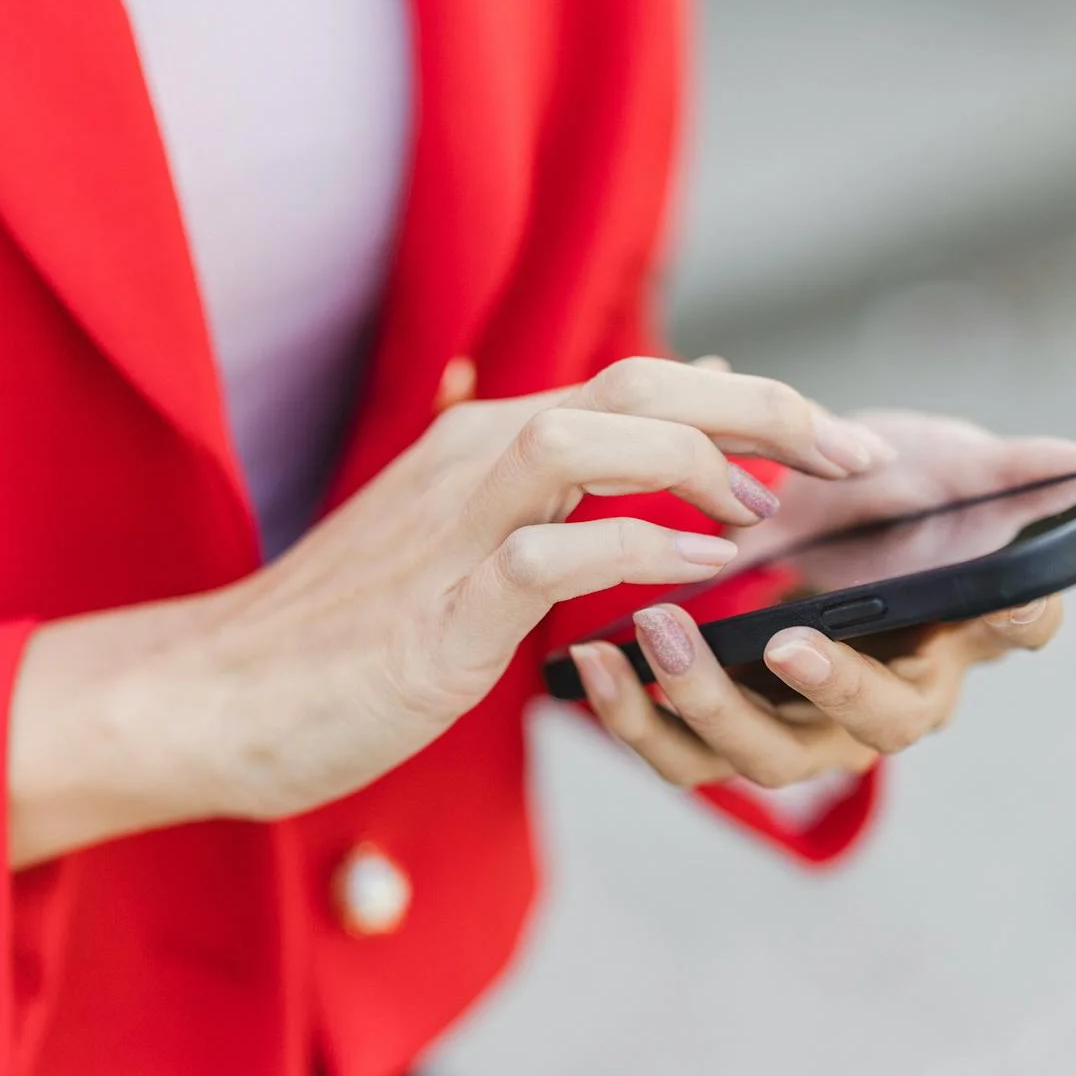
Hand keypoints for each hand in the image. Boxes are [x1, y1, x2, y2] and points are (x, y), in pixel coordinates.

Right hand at [5, 359, 893, 864]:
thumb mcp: (454, 544)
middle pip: (640, 384)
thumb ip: (547, 499)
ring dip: (703, 463)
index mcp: (484, 440)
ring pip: (596, 433)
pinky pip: (559, 549)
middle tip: (857, 459)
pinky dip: (642, 552)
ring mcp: (454, 522)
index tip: (833, 445)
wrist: (219, 693)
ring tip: (774, 512)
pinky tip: (704, 576)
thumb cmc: (344, 632)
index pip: (641, 382)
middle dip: (763, 410)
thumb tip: (650, 460)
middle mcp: (473, 454)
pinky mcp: (444, 604)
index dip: (750, 402)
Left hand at [569, 411, 1075, 790]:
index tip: (805, 631)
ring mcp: (794, 728)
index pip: (925, 685)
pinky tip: (588, 658)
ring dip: (691, 705)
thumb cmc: (900, 496)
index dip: (873, 670)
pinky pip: (677, 752)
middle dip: (776, 695)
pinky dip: (630, 713)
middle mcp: (872, 710)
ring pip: (746, 760)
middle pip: (835, 740)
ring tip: (641, 633)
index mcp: (943, 655)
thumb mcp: (954, 467)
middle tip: (732, 634)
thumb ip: (1021, 472)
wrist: (813, 507)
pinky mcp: (720, 729)